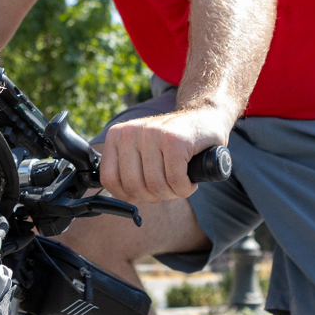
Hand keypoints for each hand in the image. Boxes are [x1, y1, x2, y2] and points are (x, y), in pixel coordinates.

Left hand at [98, 107, 230, 202]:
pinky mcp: (175, 140)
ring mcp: (152, 134)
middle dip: (154, 196)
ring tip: (180, 182)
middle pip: (135, 187)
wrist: (204, 118)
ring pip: (156, 186)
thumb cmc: (172, 143)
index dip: (127, 195)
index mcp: (117, 135)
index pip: (110, 179)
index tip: (143, 193)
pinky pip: (176, 181)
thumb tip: (111, 195)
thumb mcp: (140, 150)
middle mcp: (131, 132)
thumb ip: (124, 167)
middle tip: (167, 188)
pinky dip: (186, 188)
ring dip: (173, 193)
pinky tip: (190, 181)